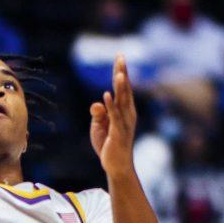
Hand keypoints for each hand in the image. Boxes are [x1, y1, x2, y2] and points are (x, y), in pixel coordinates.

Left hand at [88, 55, 139, 176]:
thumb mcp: (99, 126)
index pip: (121, 87)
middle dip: (122, 73)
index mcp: (123, 110)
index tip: (120, 56)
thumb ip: (99, 112)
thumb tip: (97, 102)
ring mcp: (124, 122)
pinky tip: (107, 94)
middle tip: (121, 56)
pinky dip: (110, 106)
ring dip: (120, 87)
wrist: (116, 165)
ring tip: (118, 72)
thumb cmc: (108, 144)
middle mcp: (127, 113)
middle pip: (124, 90)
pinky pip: (114, 117)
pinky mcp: (118, 133)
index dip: (120, 72)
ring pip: (122, 101)